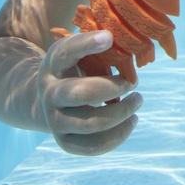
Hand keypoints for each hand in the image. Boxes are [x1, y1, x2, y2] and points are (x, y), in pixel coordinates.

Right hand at [36, 30, 142, 155]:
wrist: (47, 99)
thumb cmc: (75, 67)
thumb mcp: (80, 51)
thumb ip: (99, 47)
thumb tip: (130, 46)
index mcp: (54, 64)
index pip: (67, 52)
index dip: (87, 44)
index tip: (109, 38)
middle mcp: (49, 93)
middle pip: (80, 93)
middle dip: (113, 88)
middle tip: (132, 83)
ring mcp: (54, 120)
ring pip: (91, 124)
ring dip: (122, 113)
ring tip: (137, 100)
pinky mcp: (64, 142)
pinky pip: (93, 146)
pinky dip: (118, 135)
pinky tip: (131, 121)